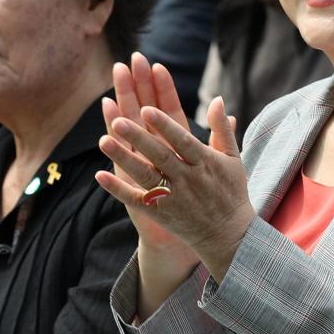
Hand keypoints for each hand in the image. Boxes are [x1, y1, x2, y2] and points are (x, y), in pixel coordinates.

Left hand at [95, 52, 253, 277]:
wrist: (228, 235)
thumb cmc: (230, 191)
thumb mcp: (232, 158)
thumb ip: (222, 128)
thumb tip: (217, 99)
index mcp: (205, 163)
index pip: (182, 140)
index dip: (164, 125)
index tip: (147, 108)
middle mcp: (188, 179)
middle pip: (159, 156)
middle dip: (139, 138)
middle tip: (118, 121)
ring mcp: (173, 198)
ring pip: (145, 176)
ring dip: (124, 159)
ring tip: (103, 141)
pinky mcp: (160, 213)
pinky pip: (136, 200)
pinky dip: (118, 189)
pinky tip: (100, 176)